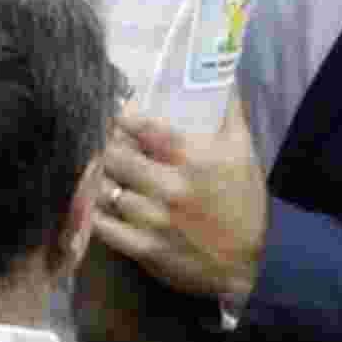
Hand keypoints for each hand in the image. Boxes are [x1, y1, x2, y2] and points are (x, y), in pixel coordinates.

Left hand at [92, 97, 267, 299]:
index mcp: (193, 159)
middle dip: (105, 145)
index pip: (146, 129)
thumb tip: (226, 76)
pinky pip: (104, 226)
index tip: (114, 110)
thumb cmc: (244, 203)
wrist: (248, 264)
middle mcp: (169, 187)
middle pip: (117, 157)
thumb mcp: (244, 152)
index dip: (123, 116)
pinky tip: (93, 201)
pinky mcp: (143, 249)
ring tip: (93, 168)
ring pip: (106, 190)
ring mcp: (153, 220)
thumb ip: (232, 112)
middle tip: (99, 139)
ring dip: (97, 177)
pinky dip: (94, 211)